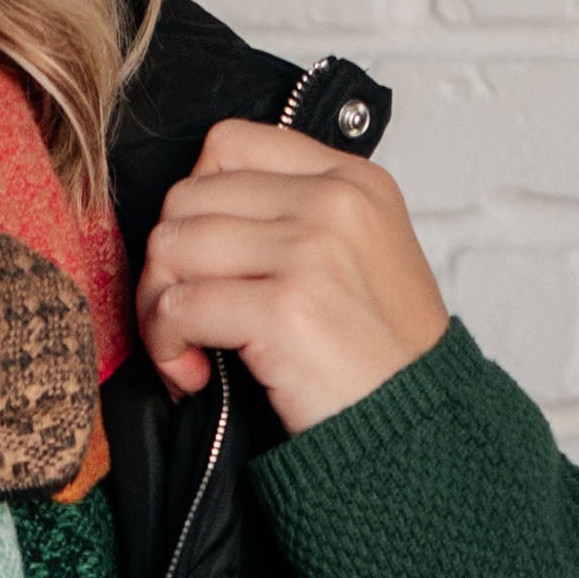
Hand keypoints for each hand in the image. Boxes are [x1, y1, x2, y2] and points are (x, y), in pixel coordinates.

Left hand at [138, 116, 448, 434]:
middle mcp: (333, 200)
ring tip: (184, 351)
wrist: (419, 432)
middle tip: (180, 320)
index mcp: (351, 179)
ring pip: (173, 248)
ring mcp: (312, 249)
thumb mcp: (359, 259)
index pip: (227, 145)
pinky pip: (180, 307)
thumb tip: (198, 218)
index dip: (193, 206)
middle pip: (188, 198)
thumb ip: (296, 219)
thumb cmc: (380, 362)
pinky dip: (168, 347)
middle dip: (166, 264)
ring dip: (159, 308)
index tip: (203, 264)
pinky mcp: (287, 308)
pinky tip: (194, 376)